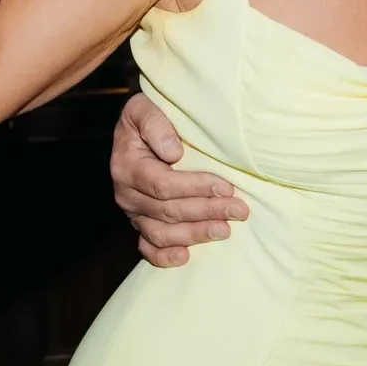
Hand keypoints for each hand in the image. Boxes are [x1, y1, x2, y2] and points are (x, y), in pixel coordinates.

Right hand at [110, 91, 249, 268]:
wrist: (143, 126)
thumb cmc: (150, 116)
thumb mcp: (145, 108)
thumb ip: (156, 124)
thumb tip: (173, 152)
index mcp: (127, 165)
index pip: (162, 184)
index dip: (196, 188)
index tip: (227, 187)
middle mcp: (127, 193)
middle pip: (167, 211)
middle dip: (207, 211)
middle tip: (239, 210)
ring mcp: (134, 212)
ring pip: (161, 233)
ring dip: (195, 234)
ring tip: (225, 230)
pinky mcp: (142, 223)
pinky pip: (148, 247)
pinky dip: (164, 257)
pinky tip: (186, 257)